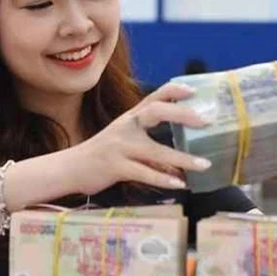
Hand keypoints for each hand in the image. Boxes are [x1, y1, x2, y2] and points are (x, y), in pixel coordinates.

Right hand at [69, 82, 211, 195]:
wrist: (70, 168)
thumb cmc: (101, 155)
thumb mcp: (124, 143)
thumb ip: (151, 150)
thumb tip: (180, 167)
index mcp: (130, 118)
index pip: (154, 97)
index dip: (174, 91)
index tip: (194, 91)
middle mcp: (126, 127)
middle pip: (156, 112)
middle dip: (182, 115)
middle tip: (206, 122)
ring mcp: (120, 147)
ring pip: (156, 151)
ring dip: (182, 159)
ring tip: (203, 165)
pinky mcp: (115, 167)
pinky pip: (144, 173)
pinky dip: (164, 180)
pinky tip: (180, 184)